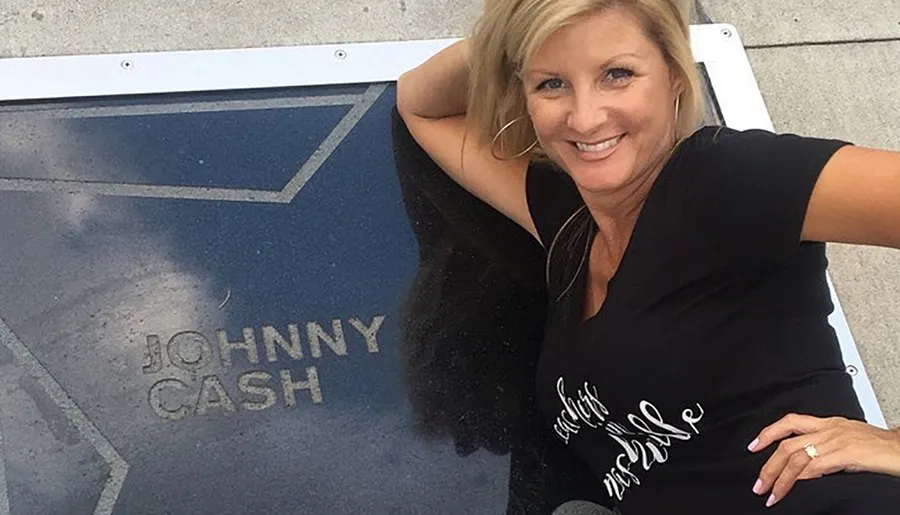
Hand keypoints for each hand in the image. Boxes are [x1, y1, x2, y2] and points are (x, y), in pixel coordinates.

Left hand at [747, 413, 899, 506]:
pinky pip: (814, 465)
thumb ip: (826, 448)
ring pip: (795, 456)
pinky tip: (792, 487)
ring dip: (778, 478)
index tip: (753, 445)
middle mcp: (828, 429)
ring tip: (770, 493)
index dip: (768, 433)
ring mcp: (835, 441)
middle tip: (758, 484)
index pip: (790, 422)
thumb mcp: (847, 441)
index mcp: (828, 423)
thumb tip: (807, 466)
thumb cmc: (880, 447)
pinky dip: (799, 477)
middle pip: (786, 444)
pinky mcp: (845, 453)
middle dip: (768, 466)